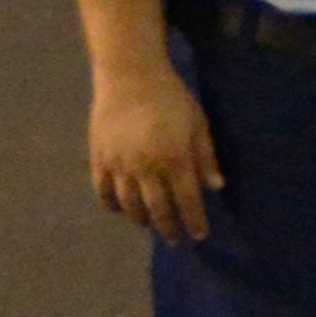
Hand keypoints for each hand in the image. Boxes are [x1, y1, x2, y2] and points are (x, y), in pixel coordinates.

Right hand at [88, 59, 222, 243]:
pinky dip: (110, 204)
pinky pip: (102, 190)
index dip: (194, 221)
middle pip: (157, 208)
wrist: (130, 77)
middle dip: (168, 227)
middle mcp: (146, 168)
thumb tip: (216, 187)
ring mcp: (119, 165)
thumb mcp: (198, 124)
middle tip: (175, 239)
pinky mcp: (99, 158)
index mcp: (175, 160)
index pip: (187, 201)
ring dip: (140, 218)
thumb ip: (206, 157)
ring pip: (129, 204)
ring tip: (149, 224)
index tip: (199, 235)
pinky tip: (118, 210)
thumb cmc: (172, 98)